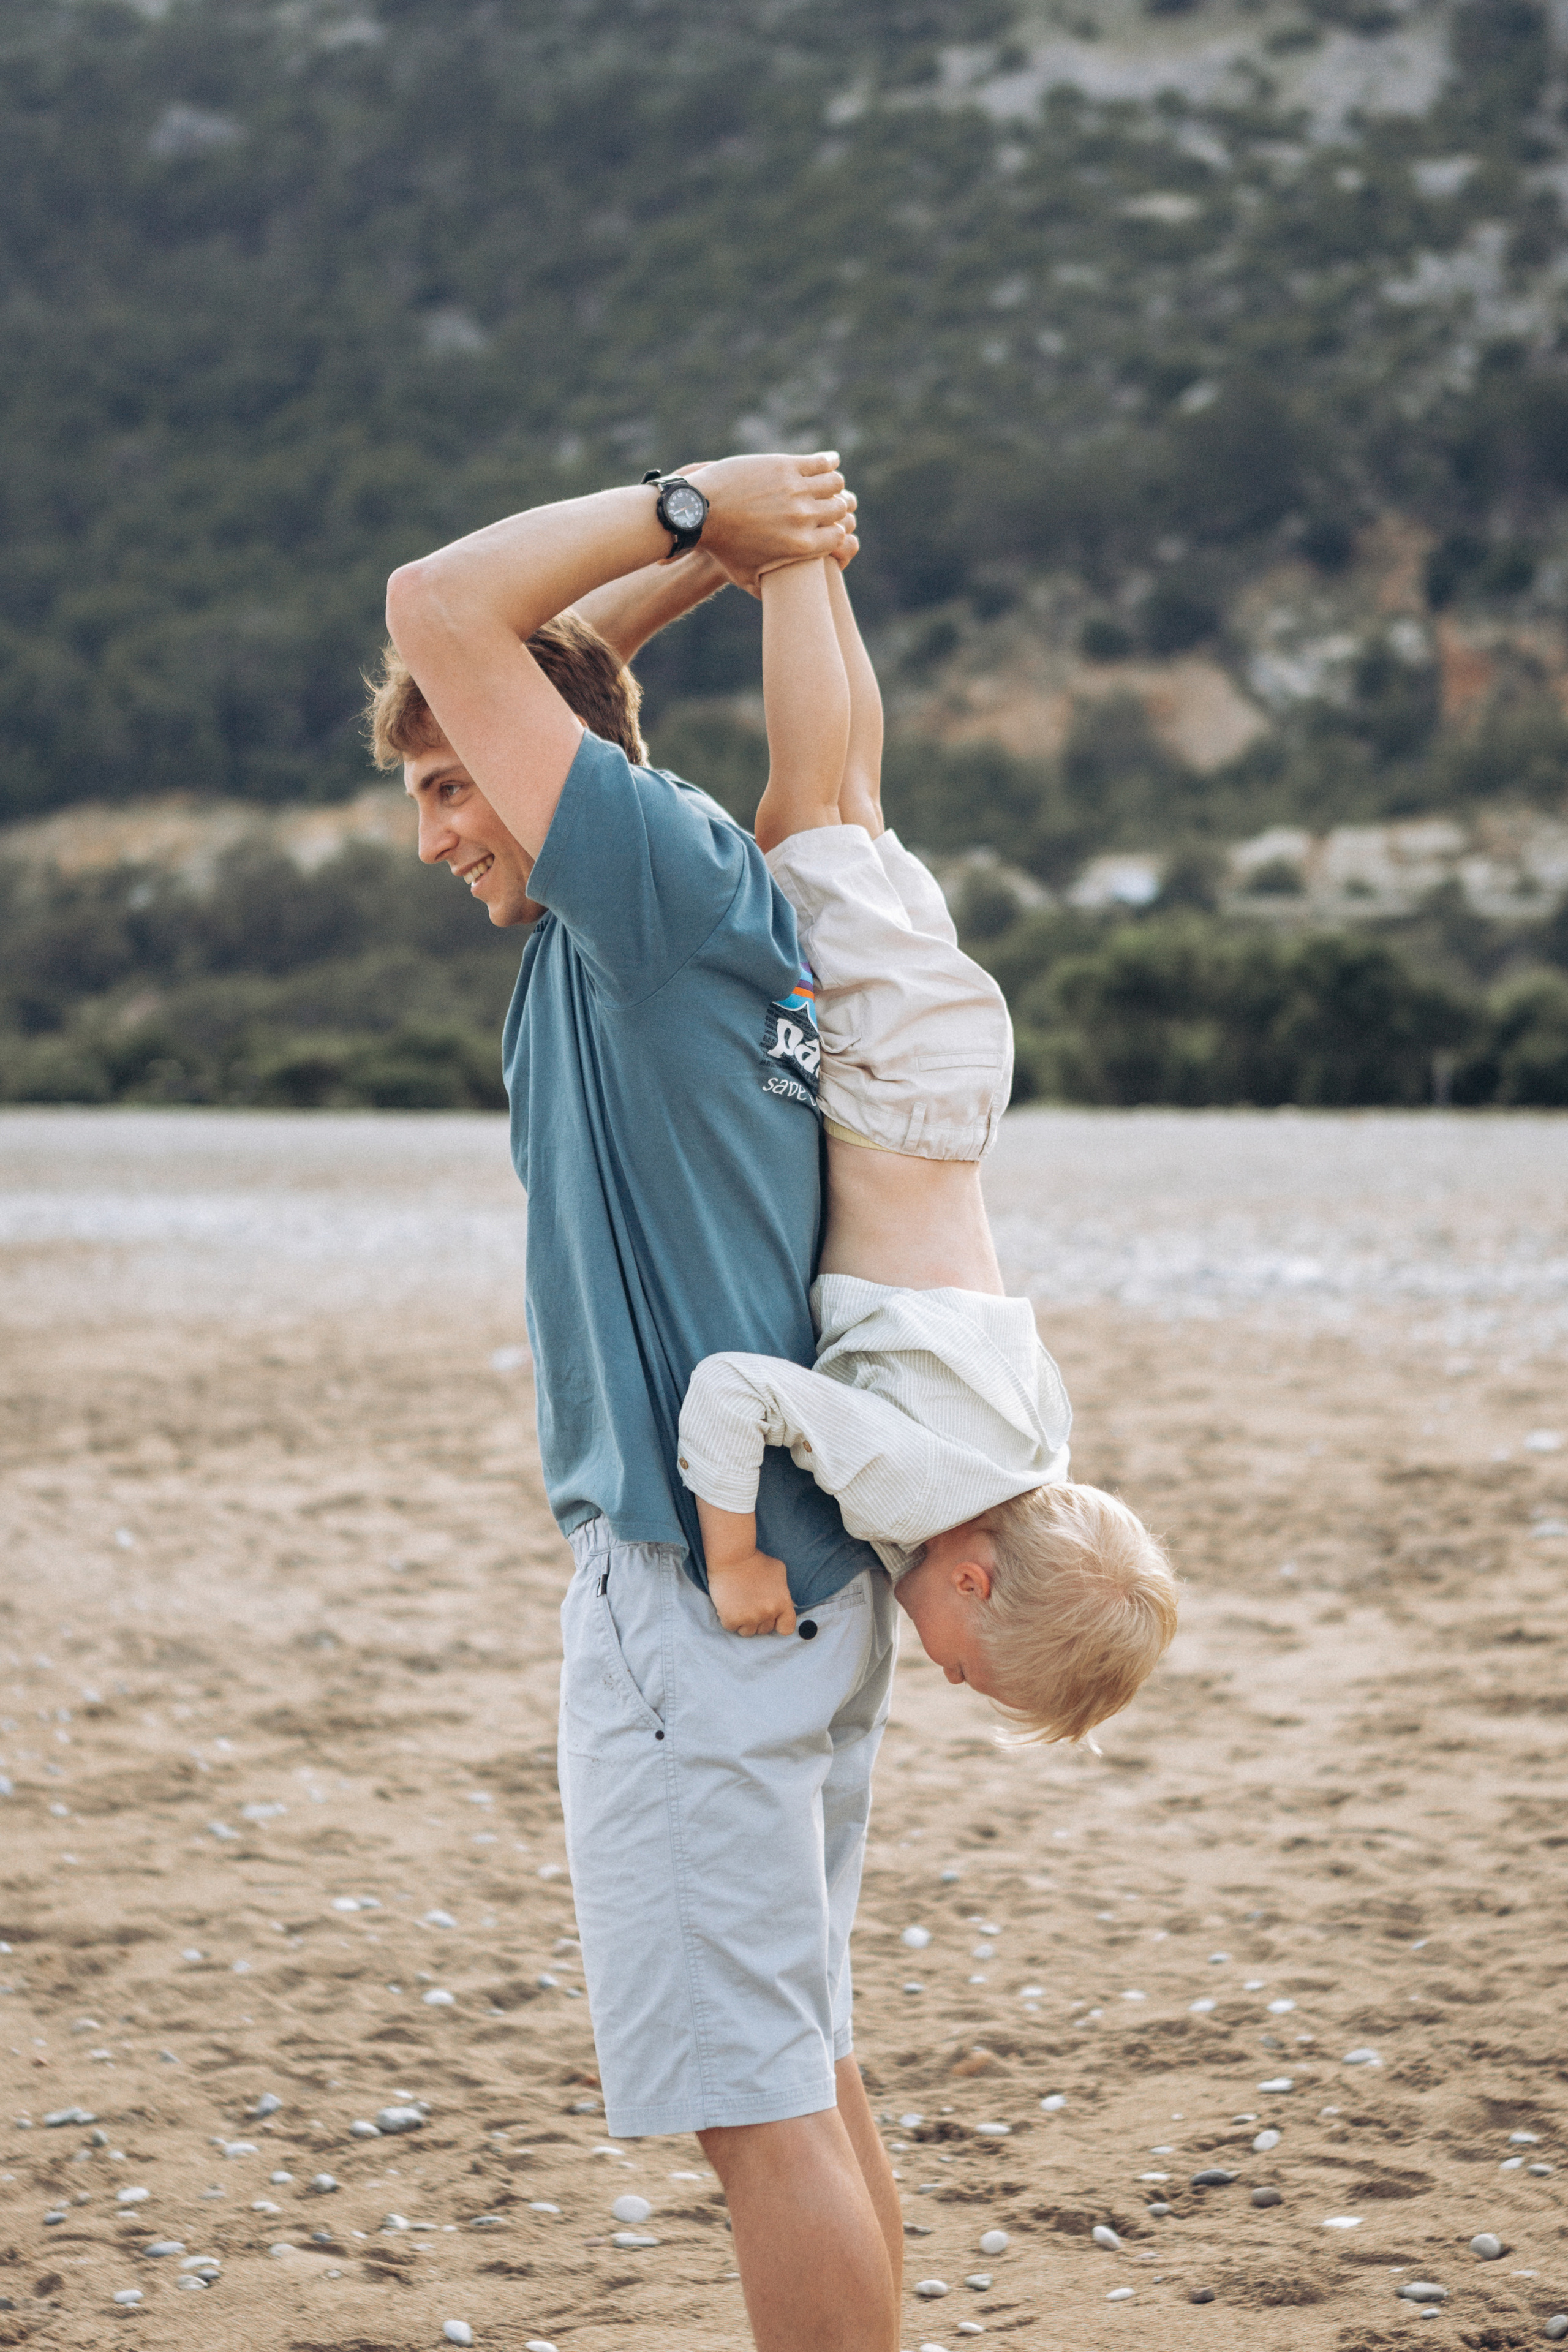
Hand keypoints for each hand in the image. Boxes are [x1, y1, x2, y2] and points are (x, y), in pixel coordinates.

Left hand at [684, 453, 850, 597]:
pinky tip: (830, 461)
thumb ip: (766, 589)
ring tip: (829, 483)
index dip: (837, 530)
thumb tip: (778, 602)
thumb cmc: (720, 547)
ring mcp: (796, 490)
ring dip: (835, 484)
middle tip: (833, 502)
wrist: (699, 510)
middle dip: (838, 507)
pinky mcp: (786, 466)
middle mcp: (803, 518)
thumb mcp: (744, 576)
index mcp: (800, 546)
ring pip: (836, 484)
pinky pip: (822, 462)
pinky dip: (829, 461)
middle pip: (839, 510)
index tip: (832, 524)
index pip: (839, 537)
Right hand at [708, 1548, 797, 1637]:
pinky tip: (729, 1605)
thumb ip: (784, 1591)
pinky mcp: (731, 1619)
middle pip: (765, 1630)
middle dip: (759, 1620)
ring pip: (748, 1632)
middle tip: (751, 1604)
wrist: (732, 1556)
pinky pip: (732, 1628)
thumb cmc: (756, 1560)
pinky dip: (730, 1619)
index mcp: (782, 1603)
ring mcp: (749, 1617)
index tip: (772, 1617)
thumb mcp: (779, 1571)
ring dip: (744, 1622)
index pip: (786, 1628)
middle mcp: (768, 1613)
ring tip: (740, 1605)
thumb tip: (787, 1604)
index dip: (778, 1623)